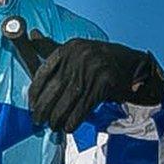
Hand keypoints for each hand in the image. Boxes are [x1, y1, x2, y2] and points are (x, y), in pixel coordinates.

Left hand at [27, 35, 163, 133]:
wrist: (131, 64)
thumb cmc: (99, 59)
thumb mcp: (77, 50)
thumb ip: (53, 47)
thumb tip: (33, 36)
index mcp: (69, 48)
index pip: (44, 72)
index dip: (35, 92)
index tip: (32, 105)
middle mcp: (79, 57)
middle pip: (54, 89)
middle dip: (43, 108)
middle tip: (38, 120)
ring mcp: (92, 71)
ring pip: (67, 100)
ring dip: (57, 117)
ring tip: (53, 126)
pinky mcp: (104, 85)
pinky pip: (83, 107)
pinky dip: (73, 120)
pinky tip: (68, 127)